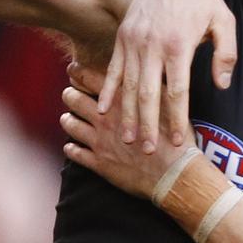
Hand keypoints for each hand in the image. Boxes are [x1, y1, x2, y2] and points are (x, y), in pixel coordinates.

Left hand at [61, 63, 193, 198]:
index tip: (73, 69)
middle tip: (69, 92)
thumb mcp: (169, 104)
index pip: (91, 79)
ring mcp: (100, 141)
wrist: (174, 173)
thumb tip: (150, 73)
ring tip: (67, 117)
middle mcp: (106, 118)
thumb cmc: (174, 137)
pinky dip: (70, 149)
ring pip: (71, 125)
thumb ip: (154, 88)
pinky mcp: (99, 163)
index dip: (79, 73)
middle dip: (69, 94)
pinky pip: (76, 153)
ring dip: (67, 120)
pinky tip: (70, 147)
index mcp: (122, 100)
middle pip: (75, 100)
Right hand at [99, 0, 237, 152]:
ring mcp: (134, 41)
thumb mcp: (226, 22)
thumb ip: (226, 54)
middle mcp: (152, 45)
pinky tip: (101, 108)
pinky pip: (114, 68)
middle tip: (148, 152)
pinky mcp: (123, 35)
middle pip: (148, 95)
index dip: (175, 119)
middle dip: (148, 126)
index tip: (176, 141)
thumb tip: (221, 85)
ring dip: (127, 115)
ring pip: (128, 85)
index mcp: (179, 45)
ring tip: (127, 139)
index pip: (176, 92)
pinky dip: (107, 89)